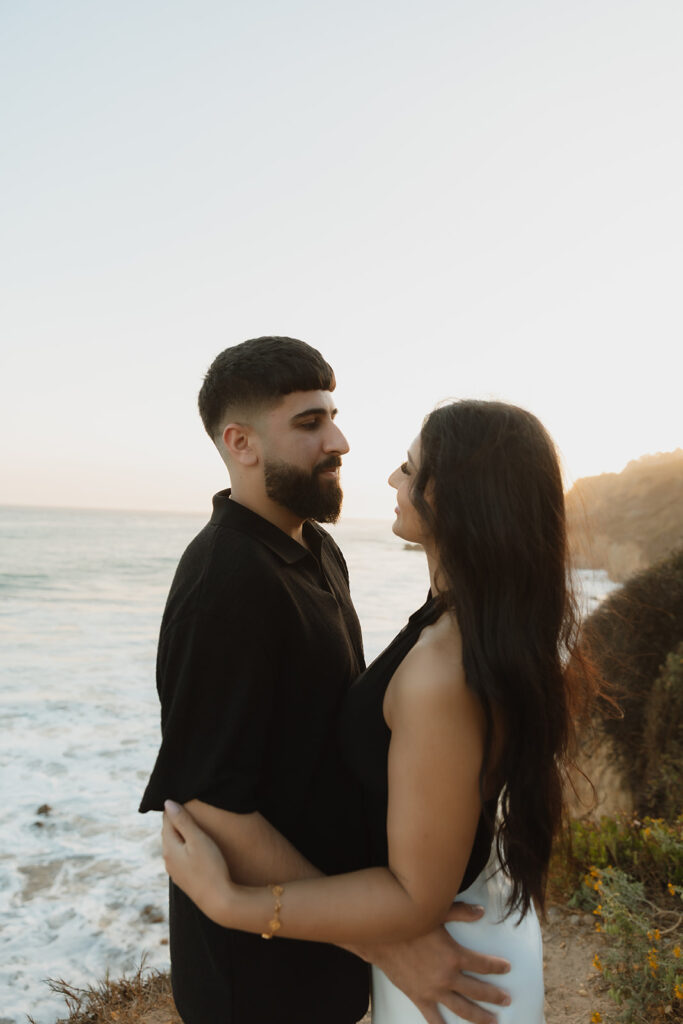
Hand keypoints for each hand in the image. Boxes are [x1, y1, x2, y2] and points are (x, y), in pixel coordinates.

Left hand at [162, 799, 233, 924]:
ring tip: (195, 825)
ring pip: (175, 846)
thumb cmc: (211, 867)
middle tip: (190, 807)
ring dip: (183, 835)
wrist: (219, 901)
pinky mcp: (184, 879)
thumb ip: (182, 820)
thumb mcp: (198, 840)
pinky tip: (197, 848)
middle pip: (170, 833)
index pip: (167, 821)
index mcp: (169, 848)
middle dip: (178, 821)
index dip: (176, 809)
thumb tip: (167, 803)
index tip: (186, 799)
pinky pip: (181, 857)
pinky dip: (186, 848)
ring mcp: (176, 872)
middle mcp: (168, 860)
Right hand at [362, 902, 510, 1023]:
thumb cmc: (410, 921)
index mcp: (454, 955)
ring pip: (462, 1009)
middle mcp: (447, 976)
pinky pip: (434, 1018)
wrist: (380, 936)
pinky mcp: (419, 997)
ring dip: (480, 1017)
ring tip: (493, 1021)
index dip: (497, 967)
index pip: (483, 964)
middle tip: (507, 999)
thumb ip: (461, 912)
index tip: (506, 968)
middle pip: (478, 990)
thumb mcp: (437, 912)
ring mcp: (433, 990)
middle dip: (495, 996)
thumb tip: (481, 911)